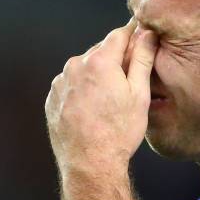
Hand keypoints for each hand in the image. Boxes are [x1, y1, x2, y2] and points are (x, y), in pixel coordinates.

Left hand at [45, 20, 157, 176]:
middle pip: (101, 51)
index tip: (140, 37)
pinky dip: (83, 89)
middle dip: (116, 58)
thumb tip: (147, 34)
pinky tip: (94, 108)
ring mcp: (61, 83)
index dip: (133, 34)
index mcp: (99, 61)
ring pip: (85, 68)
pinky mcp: (52, 98)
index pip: (119, 34)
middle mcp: (75, 66)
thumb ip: (143, 59)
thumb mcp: (140, 94)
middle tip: (130, 78)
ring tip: (110, 99)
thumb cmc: (118, 132)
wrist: (90, 165)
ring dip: (98, 74)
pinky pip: (71, 84)